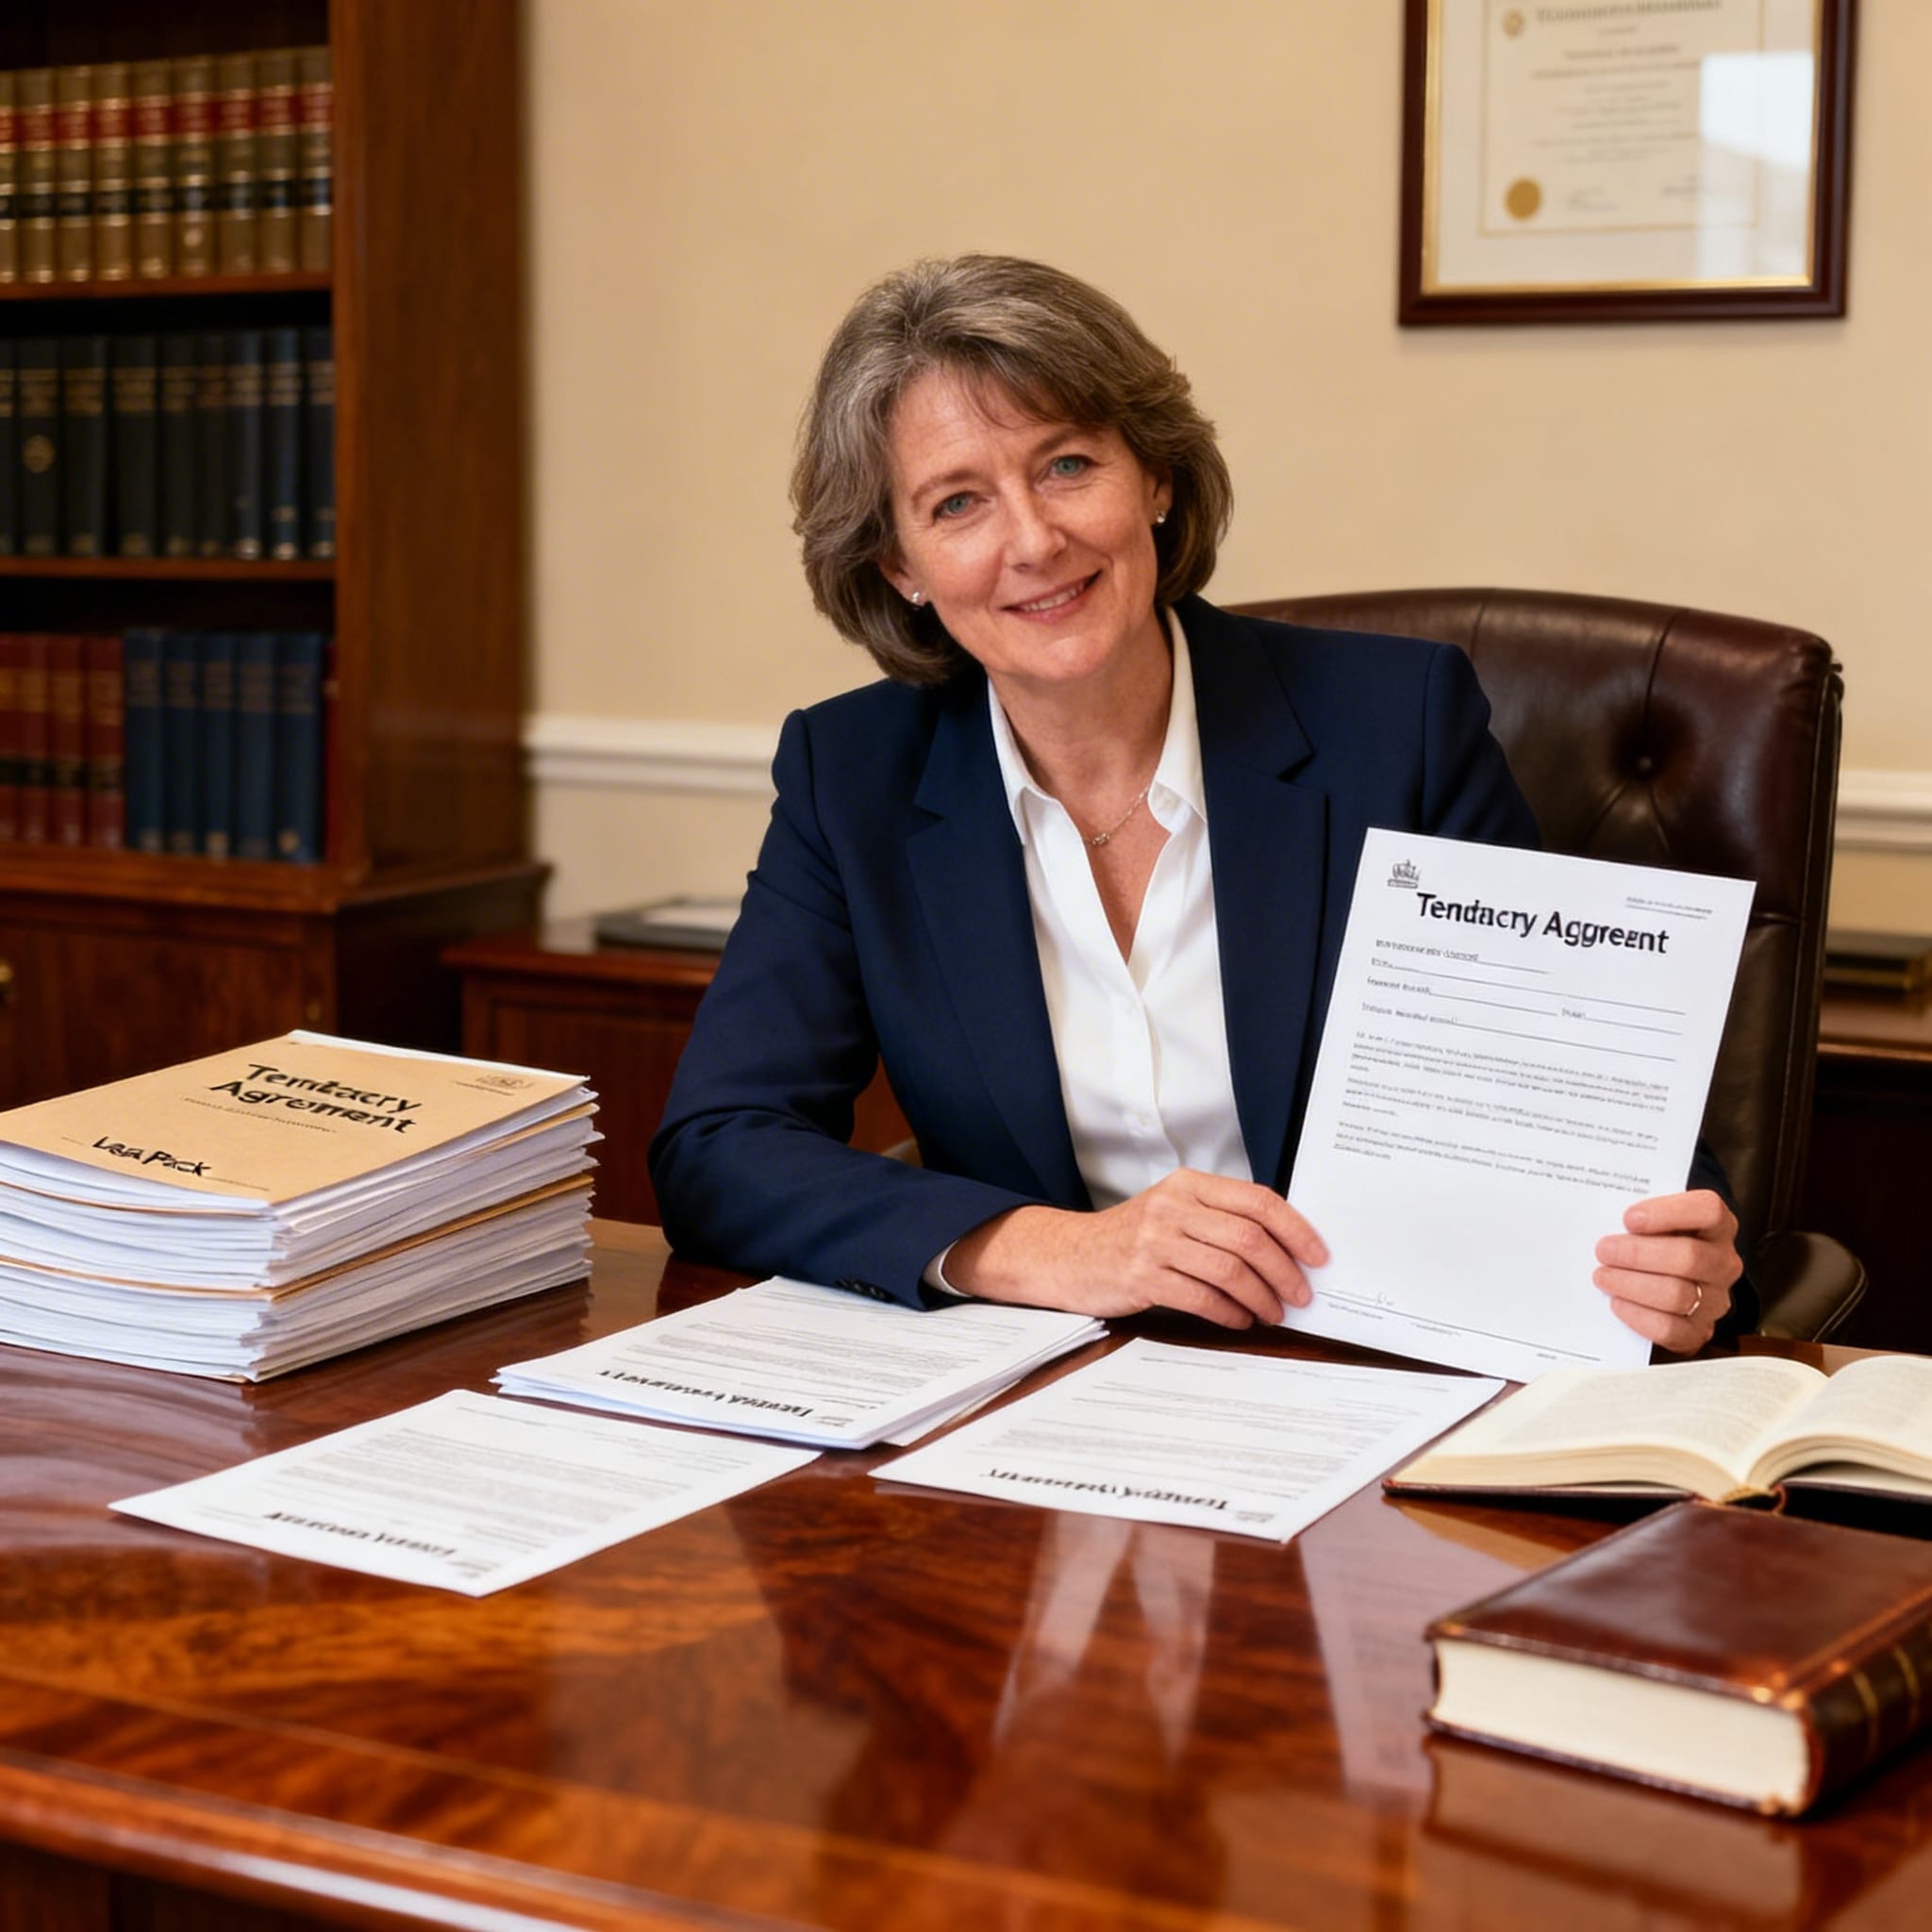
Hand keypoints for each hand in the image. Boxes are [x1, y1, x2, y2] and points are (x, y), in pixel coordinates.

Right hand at [943, 1169, 1327, 1327]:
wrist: (1069, 1255)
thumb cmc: (1131, 1237)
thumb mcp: (1173, 1211)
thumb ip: (1219, 1219)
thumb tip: (1286, 1249)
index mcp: (1188, 1184)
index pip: (1257, 1200)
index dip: (1295, 1229)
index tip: (1318, 1257)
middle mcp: (1173, 1207)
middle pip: (1249, 1238)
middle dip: (1285, 1272)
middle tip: (1300, 1295)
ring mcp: (1155, 1241)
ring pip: (1230, 1271)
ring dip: (1262, 1297)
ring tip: (1274, 1313)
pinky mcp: (1143, 1276)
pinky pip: (1202, 1298)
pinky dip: (1229, 1313)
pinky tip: (1239, 1320)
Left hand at [1594, 1189, 1740, 1352]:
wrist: (1664, 1274)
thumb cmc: (1653, 1238)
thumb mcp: (1652, 1217)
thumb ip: (1636, 1214)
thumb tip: (1600, 1214)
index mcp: (1717, 1225)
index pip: (1709, 1211)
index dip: (1668, 1213)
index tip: (1629, 1218)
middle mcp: (1723, 1262)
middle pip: (1690, 1257)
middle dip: (1638, 1254)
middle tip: (1604, 1250)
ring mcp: (1715, 1299)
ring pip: (1678, 1295)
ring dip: (1632, 1285)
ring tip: (1603, 1276)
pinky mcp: (1699, 1329)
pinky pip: (1671, 1329)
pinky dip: (1638, 1316)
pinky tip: (1617, 1302)